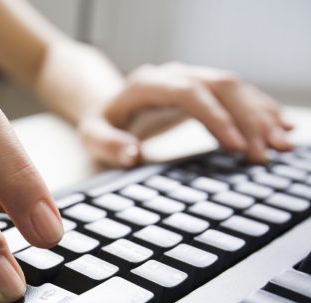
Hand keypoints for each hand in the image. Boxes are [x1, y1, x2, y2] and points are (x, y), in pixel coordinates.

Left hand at [77, 62, 292, 166]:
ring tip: (282, 145)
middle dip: (247, 119)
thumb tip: (132, 154)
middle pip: (219, 87)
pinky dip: (260, 111)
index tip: (235, 146)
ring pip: (235, 88)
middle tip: (267, 153)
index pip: (188, 93)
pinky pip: (237, 95)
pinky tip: (280, 127)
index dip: (215, 117)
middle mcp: (173, 75)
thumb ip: (108, 145)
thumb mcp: (93, 137)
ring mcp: (190, 79)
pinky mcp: (203, 89)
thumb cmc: (101, 124)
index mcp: (147, 84)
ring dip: (260, 115)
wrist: (108, 105)